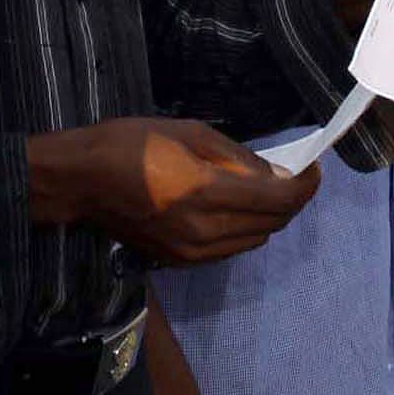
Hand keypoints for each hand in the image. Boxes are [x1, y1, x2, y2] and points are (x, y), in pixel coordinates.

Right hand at [26, 118, 320, 264]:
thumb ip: (236, 157)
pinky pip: (229, 250)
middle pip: (272, 225)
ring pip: (254, 241)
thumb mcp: (189, 132)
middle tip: (292, 175)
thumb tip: (276, 174)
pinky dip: (244, 230)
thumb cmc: (130, 143)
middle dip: (291, 201)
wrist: (80, 181)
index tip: (313, 168)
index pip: (279, 200)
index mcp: (207, 193)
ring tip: (263, 190)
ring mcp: (192, 252)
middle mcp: (205, 231)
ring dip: (269, 218)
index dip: (305, 186)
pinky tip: (234, 208)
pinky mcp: (180, 262)